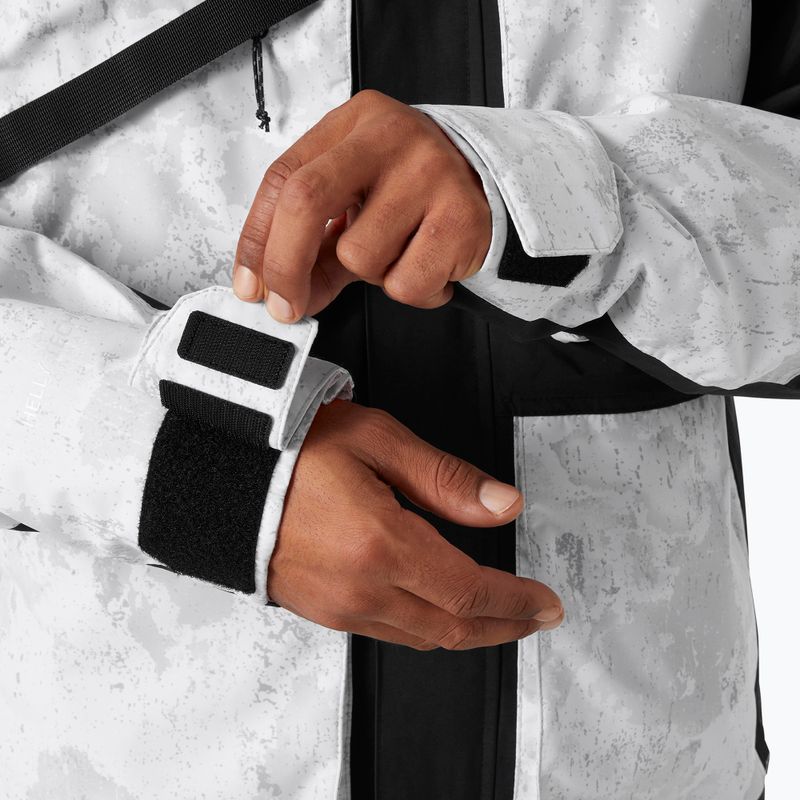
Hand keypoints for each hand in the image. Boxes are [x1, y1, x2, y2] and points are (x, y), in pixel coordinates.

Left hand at [232, 90, 491, 321]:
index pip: (283, 178)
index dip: (258, 241)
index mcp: (353, 123)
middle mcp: (389, 137)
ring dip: (371, 275)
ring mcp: (429, 173)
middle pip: (306, 201)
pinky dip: (410, 290)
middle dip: (285, 266)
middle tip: (287, 305)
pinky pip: (406, 283)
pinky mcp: (462, 216)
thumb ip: (315, 243)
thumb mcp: (355, 198)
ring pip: (360, 255)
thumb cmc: (410, 190)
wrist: (490, 182)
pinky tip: (425, 266)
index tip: (251, 286)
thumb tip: (279, 294)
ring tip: (398, 254)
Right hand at [268, 400, 563, 649]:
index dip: (516, 603)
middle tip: (535, 617)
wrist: (221, 472)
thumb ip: (445, 479)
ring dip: (467, 631)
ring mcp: (337, 606)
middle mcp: (360, 588)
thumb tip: (502, 505)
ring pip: (421, 637)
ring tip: (497, 617)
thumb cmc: (292, 450)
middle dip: (503, 626)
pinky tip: (438, 612)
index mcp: (380, 545)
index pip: (469, 592)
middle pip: (452, 627)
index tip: (545, 603)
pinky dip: (426, 629)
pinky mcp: (320, 610)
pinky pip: (387, 633)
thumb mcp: (378, 442)